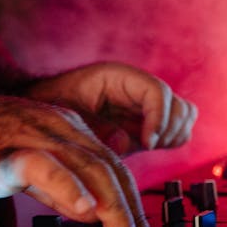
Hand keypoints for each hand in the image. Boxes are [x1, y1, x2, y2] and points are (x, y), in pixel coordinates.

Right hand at [0, 89, 156, 226]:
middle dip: (131, 214)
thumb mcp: (21, 164)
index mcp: (63, 128)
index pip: (111, 166)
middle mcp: (56, 128)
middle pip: (110, 171)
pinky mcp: (5, 153)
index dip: (131, 203)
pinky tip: (86, 211)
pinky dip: (69, 188)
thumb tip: (88, 211)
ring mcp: (32, 137)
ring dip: (114, 211)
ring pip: (89, 171)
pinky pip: (45, 168)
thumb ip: (55, 185)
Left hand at [21, 62, 196, 155]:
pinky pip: (177, 130)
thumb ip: (95, 128)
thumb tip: (125, 143)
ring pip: (184, 116)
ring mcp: (144, 107)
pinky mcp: (146, 125)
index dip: (158, 118)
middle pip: (178, 104)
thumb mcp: (64, 113)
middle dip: (168, 128)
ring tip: (148, 146)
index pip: (157, 92)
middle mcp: (137, 90)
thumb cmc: (49, 106)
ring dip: (173, 134)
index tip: (147, 143)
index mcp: (118, 78)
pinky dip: (171, 140)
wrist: (42, 113)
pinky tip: (147, 147)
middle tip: (147, 145)